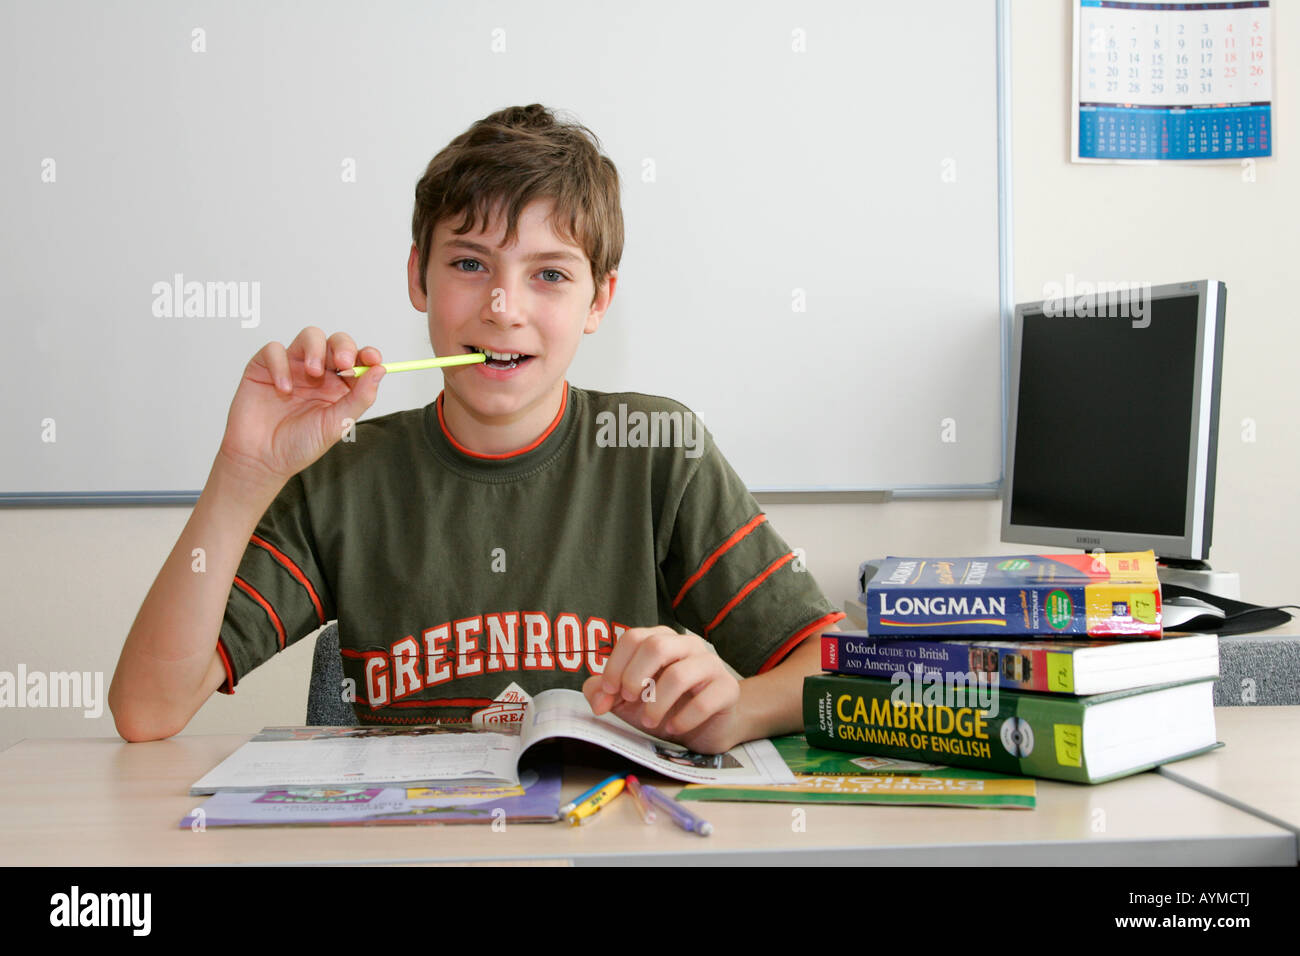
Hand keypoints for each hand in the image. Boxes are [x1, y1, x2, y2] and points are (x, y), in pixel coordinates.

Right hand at [217, 327, 385, 486]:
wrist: (262, 459)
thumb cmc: (300, 445)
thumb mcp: (337, 424)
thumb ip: (360, 397)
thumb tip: (380, 370)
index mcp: (339, 386)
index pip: (358, 360)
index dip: (367, 354)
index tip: (372, 358)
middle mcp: (318, 373)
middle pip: (336, 342)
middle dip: (343, 347)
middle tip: (343, 363)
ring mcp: (292, 367)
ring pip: (310, 336)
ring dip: (315, 349)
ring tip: (312, 373)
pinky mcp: (265, 367)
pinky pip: (275, 350)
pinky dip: (281, 364)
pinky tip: (283, 389)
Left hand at [582, 626, 743, 754]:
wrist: (710, 725)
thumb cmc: (668, 705)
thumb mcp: (630, 699)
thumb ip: (606, 692)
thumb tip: (596, 696)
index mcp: (663, 640)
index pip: (634, 637)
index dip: (615, 666)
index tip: (607, 693)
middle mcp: (687, 646)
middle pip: (656, 646)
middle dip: (635, 676)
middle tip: (629, 700)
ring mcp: (710, 665)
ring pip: (679, 675)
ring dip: (656, 704)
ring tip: (650, 722)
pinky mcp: (727, 689)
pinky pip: (703, 702)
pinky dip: (682, 720)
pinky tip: (673, 728)